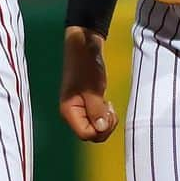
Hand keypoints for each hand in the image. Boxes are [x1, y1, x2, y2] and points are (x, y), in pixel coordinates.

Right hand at [59, 27, 117, 142]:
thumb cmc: (86, 65)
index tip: (108, 112)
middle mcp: (72, 113)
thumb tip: (101, 129)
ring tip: (109, 104)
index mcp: (69, 111)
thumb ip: (96, 110)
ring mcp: (79, 108)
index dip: (100, 129)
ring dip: (105, 120)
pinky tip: (107, 102)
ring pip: (94, 127)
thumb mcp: (93, 88)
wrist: (85, 46)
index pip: (85, 134)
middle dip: (104, 126)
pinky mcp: (86, 103)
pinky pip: (95, 118)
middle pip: (90, 134)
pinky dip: (103, 114)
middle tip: (111, 109)